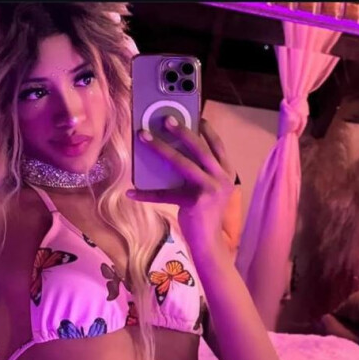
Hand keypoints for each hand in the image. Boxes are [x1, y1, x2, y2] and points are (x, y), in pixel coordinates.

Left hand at [126, 117, 235, 257]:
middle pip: (199, 148)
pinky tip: (131, 192)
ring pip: (182, 163)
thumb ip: (199, 173)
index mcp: (227, 172)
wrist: (210, 244)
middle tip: (165, 118)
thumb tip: (173, 153)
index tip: (194, 115)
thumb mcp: (208, 190)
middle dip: (182, 131)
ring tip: (144, 136)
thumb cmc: (205, 215)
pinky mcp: (196, 202)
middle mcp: (222, 178)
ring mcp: (210, 189)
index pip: (217, 144)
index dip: (205, 129)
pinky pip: (166, 194)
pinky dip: (146, 194)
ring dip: (160, 148)